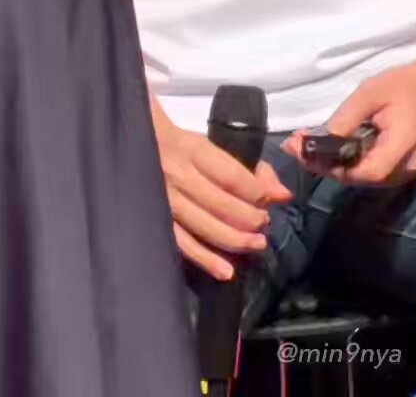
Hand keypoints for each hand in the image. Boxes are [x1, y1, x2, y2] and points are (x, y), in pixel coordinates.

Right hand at [150, 100, 293, 282]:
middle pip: (221, 204)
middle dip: (249, 218)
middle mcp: (177, 175)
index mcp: (192, 149)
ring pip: (204, 227)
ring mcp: (164, 201)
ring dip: (235, 240)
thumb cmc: (178, 145)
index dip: (255, 192)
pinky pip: (182, 245)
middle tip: (264, 223)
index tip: (270, 199)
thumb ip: (248, 168)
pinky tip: (226, 271)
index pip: (231, 176)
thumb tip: (281, 194)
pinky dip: (205, 260)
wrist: (133, 146)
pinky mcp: (155, 222)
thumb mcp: (210, 145)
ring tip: (257, 244)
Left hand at [281, 56, 415, 188]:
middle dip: (327, 165)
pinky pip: (373, 171)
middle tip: (295, 148)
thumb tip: (323, 140)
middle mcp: (408, 167)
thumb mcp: (373, 91)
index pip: (369, 170)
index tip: (307, 152)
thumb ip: (349, 116)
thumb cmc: (406, 84)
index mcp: (405, 144)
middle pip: (363, 178)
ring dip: (336, 165)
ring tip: (306, 147)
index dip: (337, 167)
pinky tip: (332, 149)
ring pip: (365, 177)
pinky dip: (350, 162)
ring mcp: (408, 171)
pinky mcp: (403, 169)